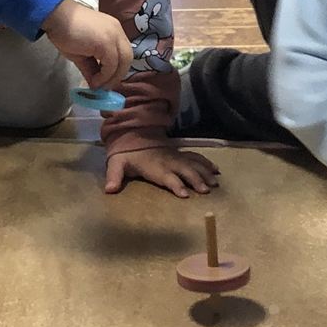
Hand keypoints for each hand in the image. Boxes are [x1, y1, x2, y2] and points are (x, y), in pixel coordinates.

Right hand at [43, 0, 131, 88]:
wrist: (56, 17)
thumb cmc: (66, 31)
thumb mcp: (82, 54)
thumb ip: (92, 68)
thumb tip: (95, 85)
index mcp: (114, 31)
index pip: (124, 53)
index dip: (117, 70)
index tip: (106, 82)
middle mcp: (118, 32)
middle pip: (128, 58)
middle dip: (117, 76)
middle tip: (104, 87)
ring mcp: (114, 36)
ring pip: (123, 62)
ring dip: (111, 78)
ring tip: (98, 85)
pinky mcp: (106, 43)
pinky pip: (111, 65)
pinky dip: (104, 76)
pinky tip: (93, 81)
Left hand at [105, 145, 220, 197]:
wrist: (133, 133)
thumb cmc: (126, 153)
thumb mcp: (117, 163)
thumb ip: (114, 176)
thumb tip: (109, 190)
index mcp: (153, 166)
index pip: (166, 176)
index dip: (175, 184)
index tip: (184, 194)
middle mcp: (168, 161)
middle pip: (185, 170)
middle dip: (196, 179)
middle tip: (206, 190)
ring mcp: (176, 156)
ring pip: (193, 164)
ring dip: (205, 173)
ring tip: (215, 183)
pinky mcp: (180, 154)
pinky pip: (196, 157)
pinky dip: (207, 163)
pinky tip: (216, 169)